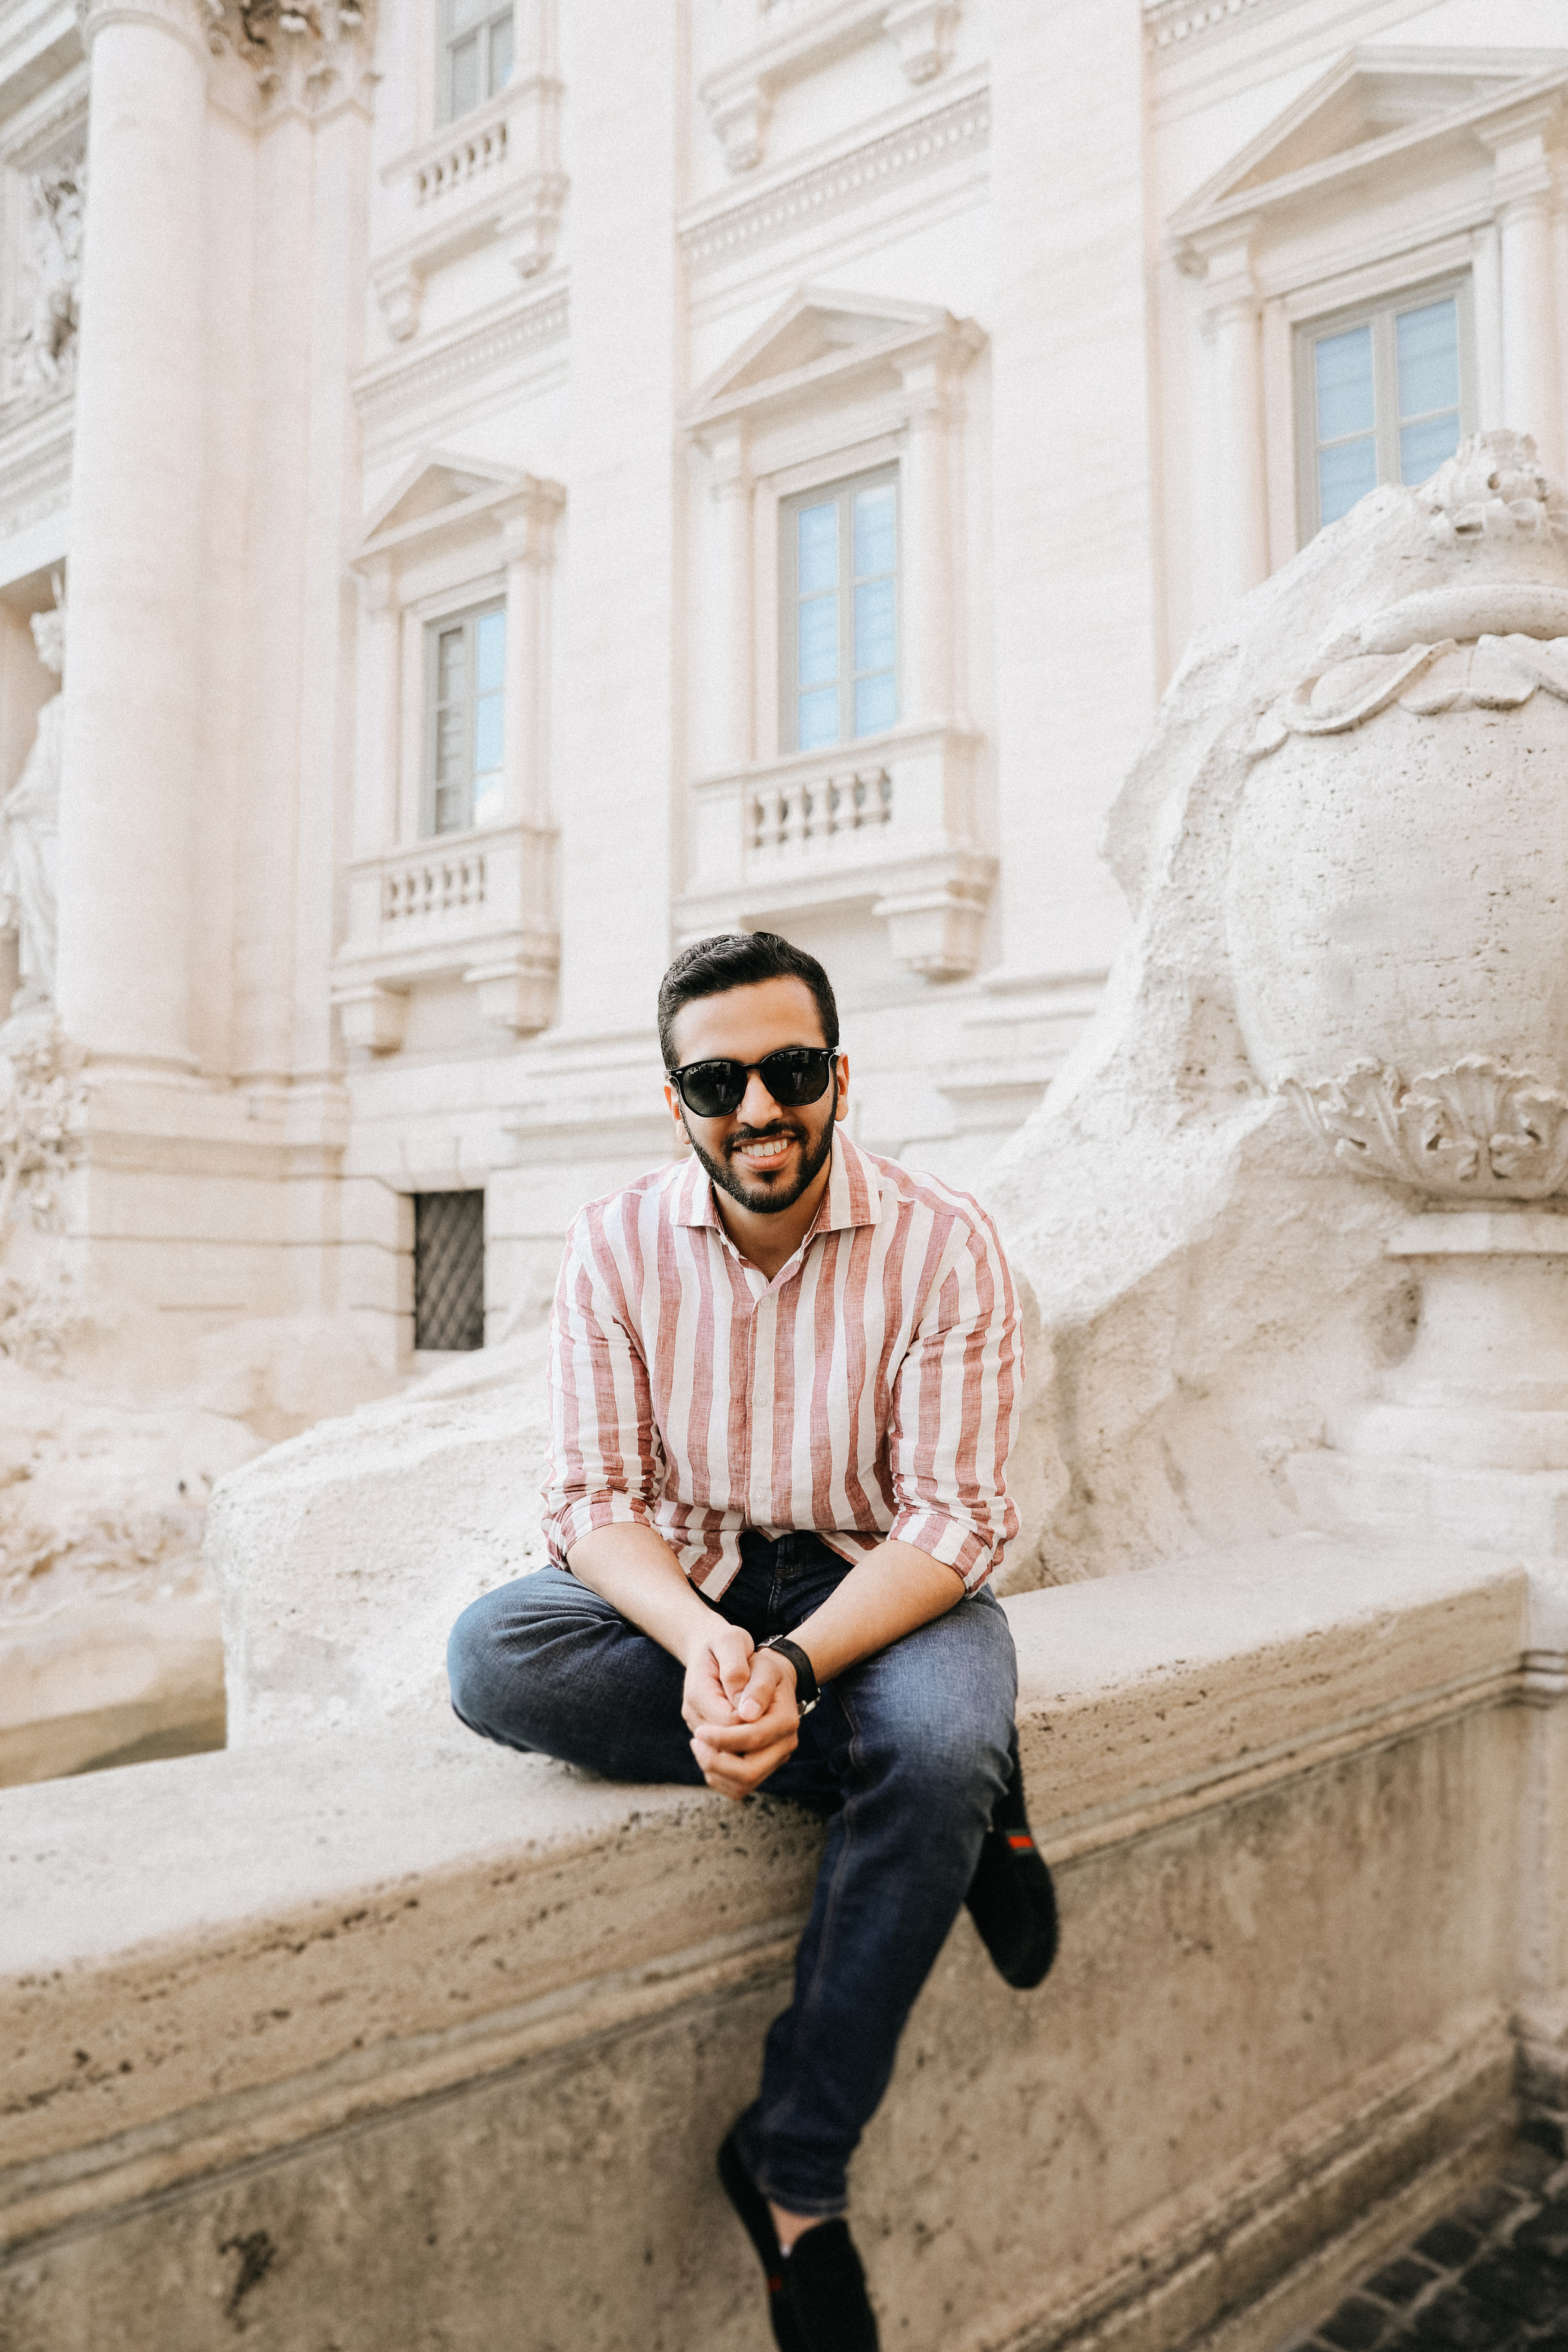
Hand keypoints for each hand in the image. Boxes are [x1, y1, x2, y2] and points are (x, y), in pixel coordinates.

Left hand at [681, 1630, 799, 1799]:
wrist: (759, 1670)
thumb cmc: (745, 1657)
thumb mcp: (737, 1646)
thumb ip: (741, 1674)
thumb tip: (747, 1713)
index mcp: (784, 1715)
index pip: (750, 1737)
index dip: (720, 1737)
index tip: (700, 1730)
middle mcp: (785, 1741)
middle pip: (748, 1771)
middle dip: (716, 1760)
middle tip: (696, 1740)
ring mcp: (775, 1756)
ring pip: (742, 1784)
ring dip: (714, 1770)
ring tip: (700, 1744)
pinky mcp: (762, 1765)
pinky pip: (737, 1787)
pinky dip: (717, 1776)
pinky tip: (707, 1751)